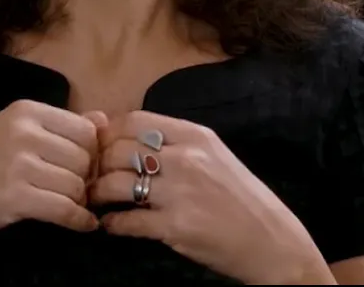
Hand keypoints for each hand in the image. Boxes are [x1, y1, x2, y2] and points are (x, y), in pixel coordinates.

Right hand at [0, 99, 104, 252]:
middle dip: (86, 179)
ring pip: (77, 185)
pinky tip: (81, 224)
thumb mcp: (12, 131)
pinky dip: (79, 221)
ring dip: (79, 201)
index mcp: (24, 111)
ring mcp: (19, 165)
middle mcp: (23, 133)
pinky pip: (65, 210)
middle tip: (75, 190)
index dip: (91, 152)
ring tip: (69, 205)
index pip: (85, 129)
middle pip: (85, 158)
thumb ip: (59, 125)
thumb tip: (103, 119)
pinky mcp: (16, 198)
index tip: (79, 167)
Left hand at [87, 111, 332, 284]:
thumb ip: (173, 142)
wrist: (275, 243)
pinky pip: (127, 221)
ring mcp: (180, 192)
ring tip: (94, 199)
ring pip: (116, 183)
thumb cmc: (241, 198)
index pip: (133, 121)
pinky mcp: (176, 226)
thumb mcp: (214, 156)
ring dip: (97, 193)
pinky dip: (112, 223)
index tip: (97, 146)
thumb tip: (121, 132)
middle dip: (96, 164)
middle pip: (118, 150)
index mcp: (195, 135)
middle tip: (88, 175)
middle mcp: (186, 158)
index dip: (107, 133)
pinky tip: (110, 225)